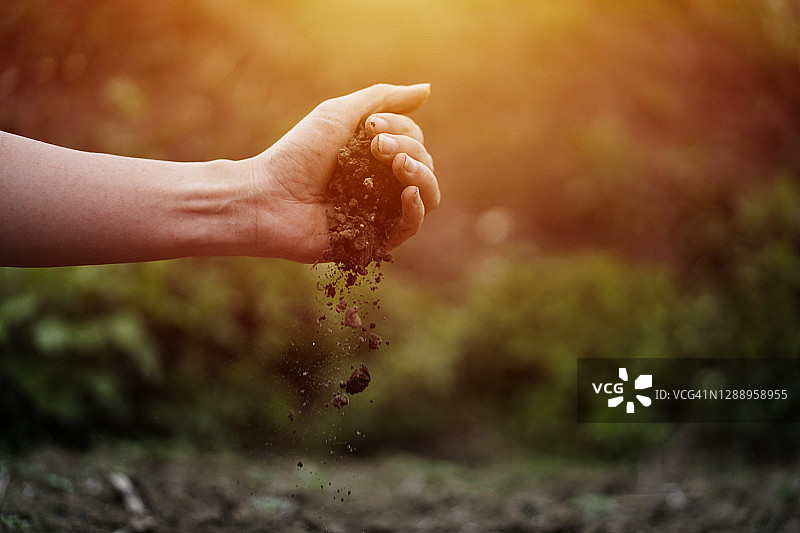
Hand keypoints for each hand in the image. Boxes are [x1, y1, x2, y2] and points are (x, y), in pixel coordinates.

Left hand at [247, 83, 438, 262]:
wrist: (268, 197)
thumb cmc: (298, 154)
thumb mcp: (339, 115)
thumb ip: (383, 99)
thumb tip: (427, 89)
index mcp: (376, 157)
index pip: (414, 142)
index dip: (403, 130)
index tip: (371, 128)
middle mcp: (382, 185)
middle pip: (423, 165)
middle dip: (409, 149)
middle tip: (377, 147)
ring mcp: (381, 213)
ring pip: (427, 196)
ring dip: (421, 174)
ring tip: (399, 165)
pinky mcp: (375, 240)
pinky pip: (411, 227)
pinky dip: (417, 208)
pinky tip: (410, 192)